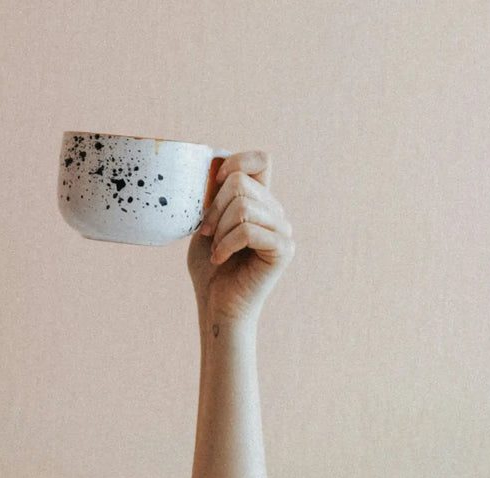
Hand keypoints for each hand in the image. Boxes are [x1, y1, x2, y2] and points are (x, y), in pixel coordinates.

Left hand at [186, 151, 293, 324]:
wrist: (217, 306)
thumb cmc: (210, 269)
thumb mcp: (206, 225)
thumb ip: (213, 198)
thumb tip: (212, 170)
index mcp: (260, 202)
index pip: (261, 160)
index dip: (236, 161)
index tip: (213, 184)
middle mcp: (276, 213)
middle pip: (241, 183)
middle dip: (213, 208)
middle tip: (206, 234)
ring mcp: (283, 230)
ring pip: (244, 207)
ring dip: (219, 230)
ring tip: (216, 250)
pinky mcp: (283, 250)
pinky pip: (249, 231)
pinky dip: (226, 244)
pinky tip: (220, 259)